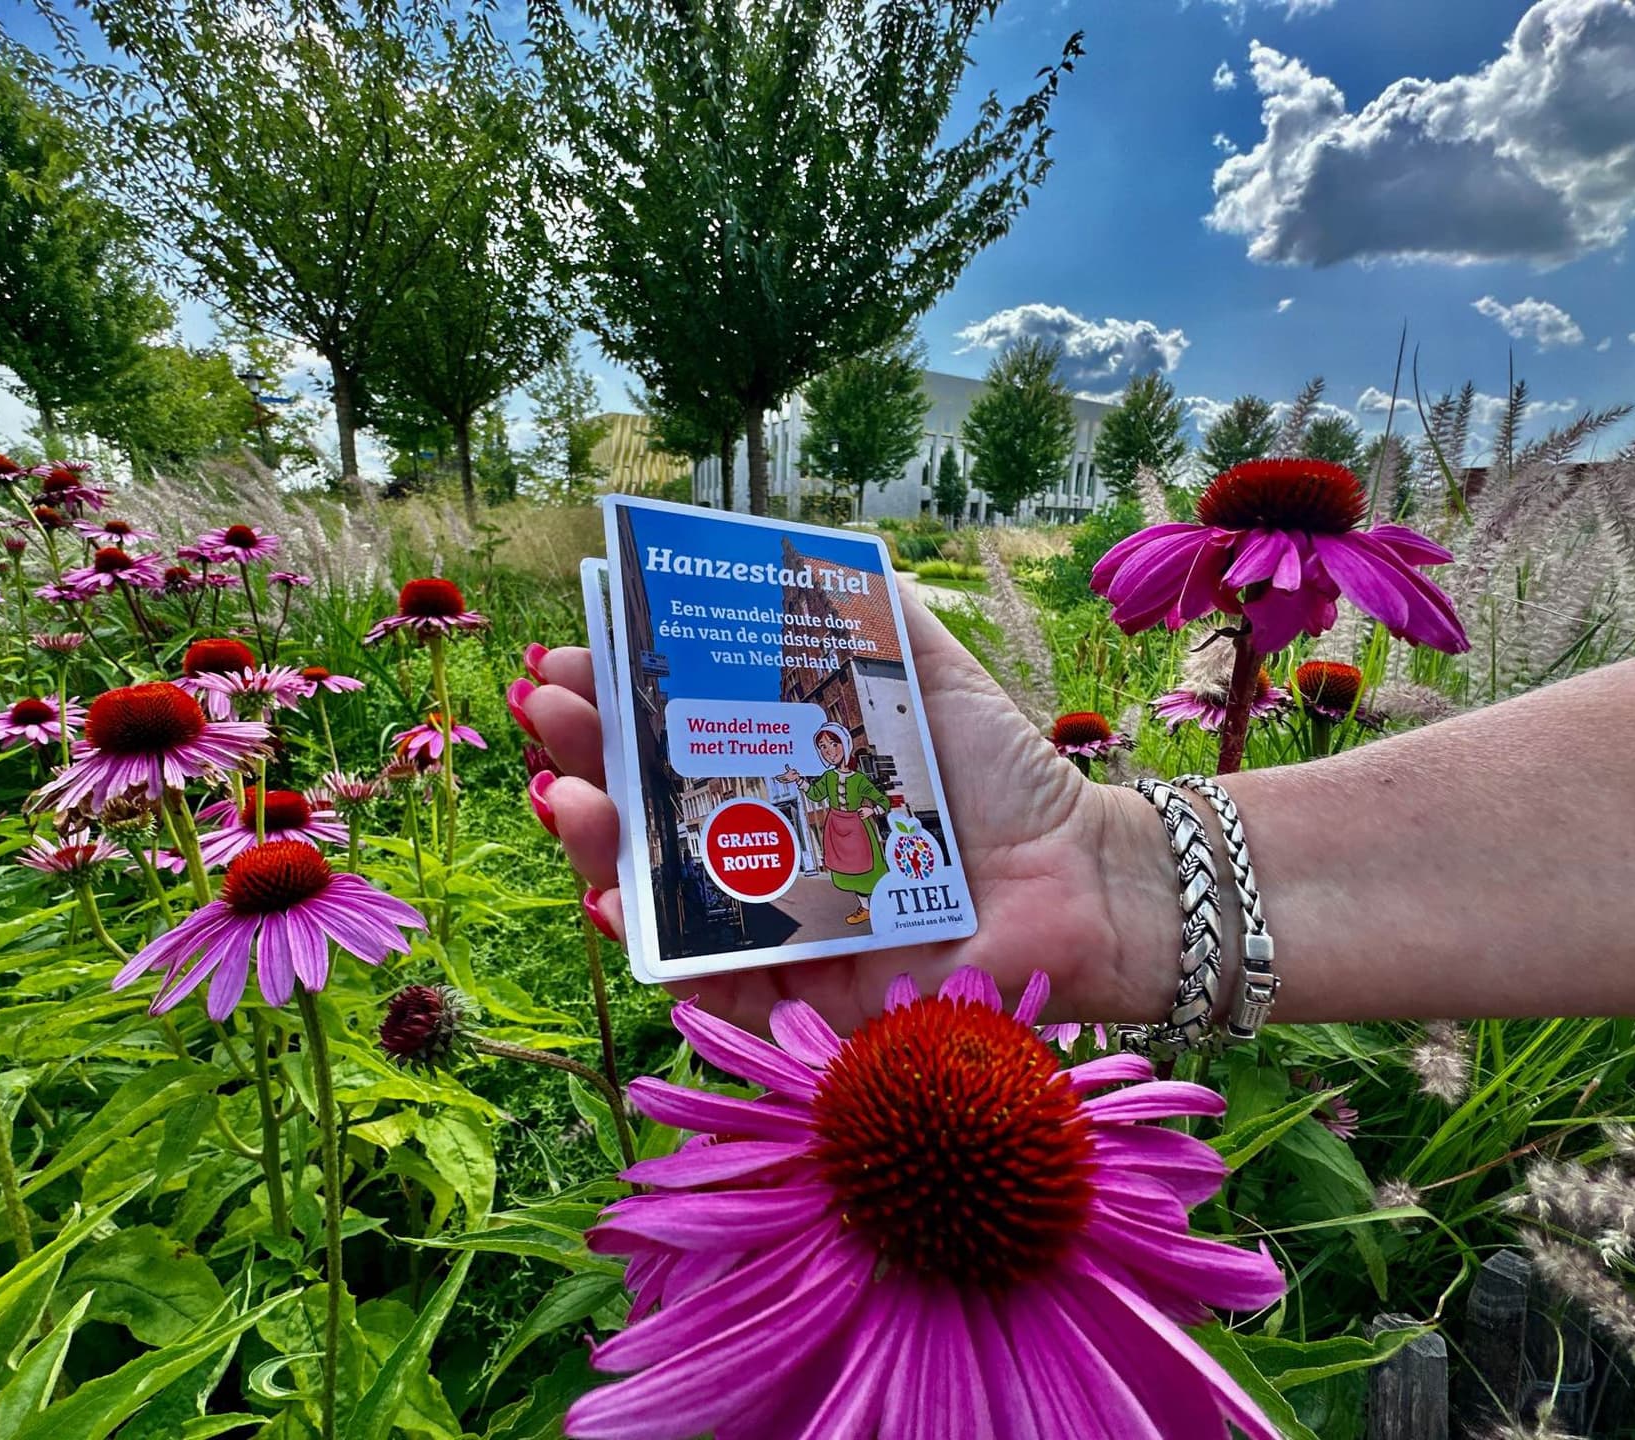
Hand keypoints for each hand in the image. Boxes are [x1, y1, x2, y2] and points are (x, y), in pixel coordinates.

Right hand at [516, 587, 1178, 1035]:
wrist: (1086, 877)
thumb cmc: (1008, 779)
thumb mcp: (929, 676)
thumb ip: (866, 616)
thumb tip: (787, 549)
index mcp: (784, 774)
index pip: (673, 738)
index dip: (620, 697)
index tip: (576, 651)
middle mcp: (766, 849)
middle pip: (649, 810)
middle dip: (590, 754)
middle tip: (548, 705)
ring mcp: (778, 927)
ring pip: (662, 896)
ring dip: (599, 847)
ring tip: (567, 791)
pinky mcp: (806, 999)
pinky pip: (713, 986)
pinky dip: (657, 951)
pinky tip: (612, 899)